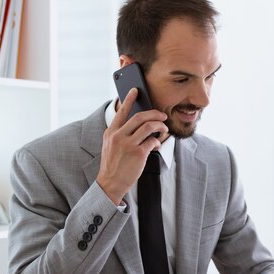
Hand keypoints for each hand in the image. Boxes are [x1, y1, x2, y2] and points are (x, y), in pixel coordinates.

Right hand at [96, 88, 167, 204]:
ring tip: (164, 129)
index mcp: (111, 132)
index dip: (129, 99)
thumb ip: (120, 134)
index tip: (135, 90)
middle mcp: (118, 136)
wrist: (110, 183)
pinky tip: (157, 145)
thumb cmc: (113, 165)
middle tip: (163, 115)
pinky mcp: (138, 153)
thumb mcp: (110, 146)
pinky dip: (157, 141)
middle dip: (155, 114)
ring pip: (149, 127)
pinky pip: (153, 141)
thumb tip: (139, 126)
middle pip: (140, 117)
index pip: (121, 112)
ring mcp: (128, 144)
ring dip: (160, 126)